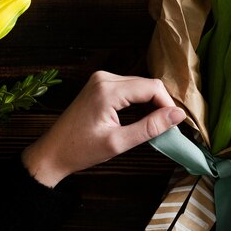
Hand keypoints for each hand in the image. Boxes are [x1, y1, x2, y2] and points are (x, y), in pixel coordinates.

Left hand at [22, 71, 185, 186]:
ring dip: (150, 103)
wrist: (52, 152)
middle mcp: (105, 78)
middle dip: (160, 104)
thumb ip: (150, 127)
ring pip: (140, 85)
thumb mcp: (119, 142)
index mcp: (108, 90)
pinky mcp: (100, 84)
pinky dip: (139, 101)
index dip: (168, 104)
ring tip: (152, 126)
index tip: (174, 125)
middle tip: (165, 128)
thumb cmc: (81, 151)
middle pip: (147, 84)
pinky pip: (129, 87)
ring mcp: (101, 79)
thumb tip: (178, 115)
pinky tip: (140, 118)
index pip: (152, 87)